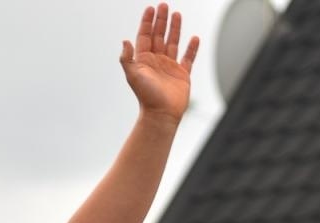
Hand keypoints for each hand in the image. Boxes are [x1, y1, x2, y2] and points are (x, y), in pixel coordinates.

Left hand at [120, 4, 198, 120]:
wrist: (161, 114)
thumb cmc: (146, 96)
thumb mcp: (133, 75)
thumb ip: (127, 58)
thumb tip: (125, 40)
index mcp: (144, 59)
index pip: (145, 35)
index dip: (147, 22)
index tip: (150, 8)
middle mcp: (156, 61)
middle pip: (159, 35)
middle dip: (161, 20)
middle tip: (164, 5)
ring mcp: (170, 67)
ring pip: (173, 43)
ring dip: (175, 29)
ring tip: (177, 14)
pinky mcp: (182, 75)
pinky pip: (188, 58)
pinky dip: (192, 49)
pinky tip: (194, 38)